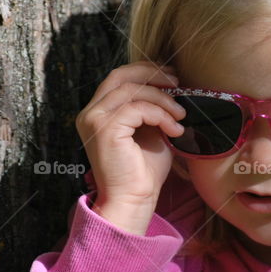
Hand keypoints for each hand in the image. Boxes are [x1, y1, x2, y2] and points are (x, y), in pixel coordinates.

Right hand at [74, 61, 184, 232]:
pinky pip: (137, 108)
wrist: (133, 201)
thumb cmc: (143, 172)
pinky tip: (173, 130)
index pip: (118, 77)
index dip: (146, 71)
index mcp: (97, 112)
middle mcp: (90, 113)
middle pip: (121, 75)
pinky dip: (160, 115)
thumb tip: (172, 85)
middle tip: (178, 84)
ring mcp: (94, 119)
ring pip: (133, 90)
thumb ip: (152, 108)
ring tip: (180, 116)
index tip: (172, 78)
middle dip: (153, 75)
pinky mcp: (104, 129)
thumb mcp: (150, 131)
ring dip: (163, 100)